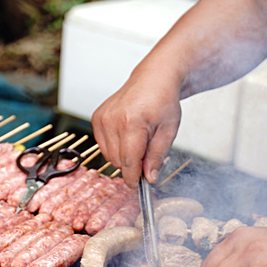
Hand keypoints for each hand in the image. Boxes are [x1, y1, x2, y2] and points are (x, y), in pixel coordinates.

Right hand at [90, 66, 181, 187]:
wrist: (153, 79)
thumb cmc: (163, 101)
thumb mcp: (169, 131)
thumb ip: (157, 157)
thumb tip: (150, 178)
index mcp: (132, 122)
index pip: (128, 162)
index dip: (134, 178)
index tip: (139, 186)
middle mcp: (112, 119)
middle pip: (118, 161)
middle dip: (133, 164)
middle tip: (147, 153)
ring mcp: (102, 118)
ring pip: (109, 156)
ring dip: (124, 156)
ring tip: (139, 140)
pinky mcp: (97, 117)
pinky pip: (103, 145)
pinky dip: (116, 146)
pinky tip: (128, 135)